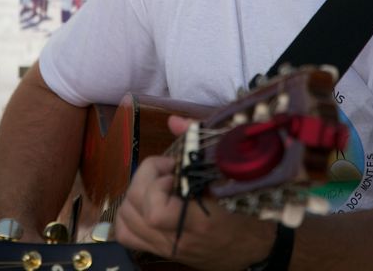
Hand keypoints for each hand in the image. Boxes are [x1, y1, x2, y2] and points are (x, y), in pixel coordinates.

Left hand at [115, 118, 275, 269]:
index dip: (157, 185)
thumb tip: (174, 121)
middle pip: (135, 208)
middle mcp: (174, 239)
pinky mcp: (158, 250)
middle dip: (146, 178)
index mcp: (197, 222)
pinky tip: (146, 201)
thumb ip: (199, 146)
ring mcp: (163, 247)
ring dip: (137, 191)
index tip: (175, 170)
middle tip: (167, 170)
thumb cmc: (241, 212)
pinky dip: (129, 214)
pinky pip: (126, 234)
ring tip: (159, 184)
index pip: (156, 213)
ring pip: (126, 218)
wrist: (246, 251)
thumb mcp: (230, 179)